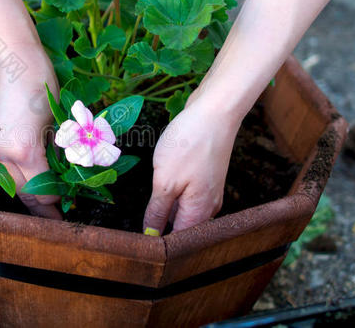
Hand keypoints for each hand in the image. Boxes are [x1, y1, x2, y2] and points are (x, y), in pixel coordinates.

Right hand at [0, 42, 61, 218]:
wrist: (6, 52)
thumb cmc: (39, 78)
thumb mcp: (57, 118)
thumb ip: (56, 151)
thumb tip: (63, 174)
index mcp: (25, 150)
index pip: (43, 192)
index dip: (57, 204)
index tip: (68, 208)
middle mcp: (1, 155)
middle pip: (23, 194)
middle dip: (41, 207)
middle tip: (57, 216)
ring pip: (8, 184)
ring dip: (25, 194)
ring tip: (42, 202)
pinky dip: (13, 176)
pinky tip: (26, 178)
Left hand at [143, 98, 240, 234]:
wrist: (215, 112)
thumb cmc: (190, 145)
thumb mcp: (165, 181)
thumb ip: (157, 211)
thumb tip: (151, 235)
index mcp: (199, 213)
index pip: (177, 242)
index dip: (157, 243)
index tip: (139, 240)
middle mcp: (208, 207)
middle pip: (181, 227)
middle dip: (161, 225)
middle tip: (140, 217)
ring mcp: (208, 191)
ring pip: (183, 209)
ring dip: (166, 207)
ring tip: (152, 197)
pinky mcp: (206, 176)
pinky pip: (186, 193)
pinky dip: (174, 191)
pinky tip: (163, 179)